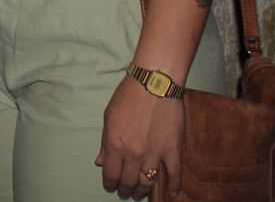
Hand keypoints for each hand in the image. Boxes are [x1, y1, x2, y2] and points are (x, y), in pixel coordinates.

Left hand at [96, 75, 184, 198]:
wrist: (154, 83)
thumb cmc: (128, 96)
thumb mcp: (108, 117)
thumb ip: (104, 142)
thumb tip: (100, 162)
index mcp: (115, 144)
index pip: (111, 173)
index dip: (110, 183)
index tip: (111, 186)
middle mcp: (134, 153)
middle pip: (129, 181)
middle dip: (125, 190)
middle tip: (125, 192)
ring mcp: (155, 153)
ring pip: (148, 182)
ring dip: (143, 191)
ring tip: (139, 194)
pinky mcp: (173, 150)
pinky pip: (174, 174)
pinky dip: (174, 187)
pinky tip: (171, 194)